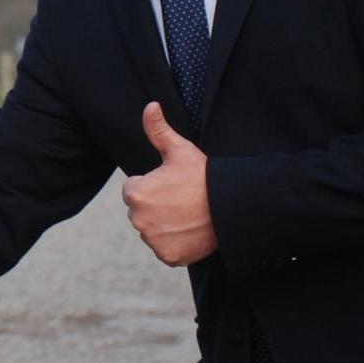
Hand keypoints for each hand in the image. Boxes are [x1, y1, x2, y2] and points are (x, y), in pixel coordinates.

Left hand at [122, 103, 214, 266]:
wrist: (229, 207)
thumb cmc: (203, 176)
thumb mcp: (179, 150)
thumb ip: (157, 129)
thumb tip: (150, 106)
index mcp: (135, 194)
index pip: (134, 190)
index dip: (153, 185)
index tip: (172, 184)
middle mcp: (138, 220)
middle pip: (142, 212)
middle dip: (156, 206)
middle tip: (181, 200)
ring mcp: (153, 240)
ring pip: (153, 230)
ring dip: (164, 225)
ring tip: (187, 214)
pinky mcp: (168, 256)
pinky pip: (164, 249)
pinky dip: (174, 243)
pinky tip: (189, 230)